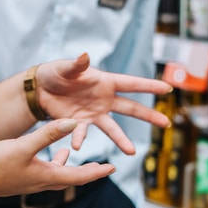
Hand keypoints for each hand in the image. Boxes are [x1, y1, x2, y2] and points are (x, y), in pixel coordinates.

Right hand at [0, 119, 115, 199]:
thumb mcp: (24, 145)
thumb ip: (48, 134)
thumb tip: (72, 122)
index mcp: (47, 175)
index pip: (80, 176)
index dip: (97, 171)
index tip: (113, 168)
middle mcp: (41, 182)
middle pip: (72, 178)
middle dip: (88, 172)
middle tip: (102, 167)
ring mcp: (29, 182)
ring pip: (56, 175)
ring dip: (67, 166)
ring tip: (70, 152)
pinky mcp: (19, 178)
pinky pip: (42, 172)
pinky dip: (49, 163)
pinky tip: (41, 153)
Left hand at [35, 53, 171, 153]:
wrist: (40, 90)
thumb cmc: (56, 73)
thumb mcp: (65, 68)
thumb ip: (76, 65)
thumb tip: (85, 56)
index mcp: (105, 82)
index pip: (131, 84)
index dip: (149, 86)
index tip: (168, 88)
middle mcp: (104, 99)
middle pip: (131, 108)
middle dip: (149, 116)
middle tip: (166, 123)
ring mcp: (94, 113)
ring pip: (112, 128)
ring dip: (121, 139)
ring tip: (131, 152)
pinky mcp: (80, 123)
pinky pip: (83, 133)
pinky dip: (79, 138)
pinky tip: (76, 145)